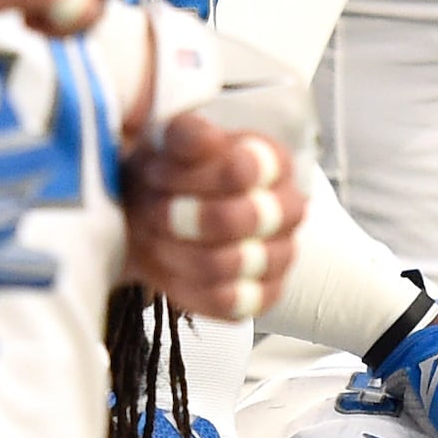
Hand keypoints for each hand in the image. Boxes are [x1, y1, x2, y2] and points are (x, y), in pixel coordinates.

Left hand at [123, 109, 299, 318]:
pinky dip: (190, 287)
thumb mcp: (167, 143)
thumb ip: (187, 134)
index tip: (158, 171)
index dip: (192, 175)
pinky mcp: (262, 295)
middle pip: (237, 219)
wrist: (155, 218)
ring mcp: (279, 255)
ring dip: (176, 250)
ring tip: (155, 238)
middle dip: (179, 215)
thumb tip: (205, 138)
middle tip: (151, 208)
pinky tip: (171, 268)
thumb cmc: (169, 175)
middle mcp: (286, 208)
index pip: (243, 170)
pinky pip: (229, 303)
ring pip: (228, 264)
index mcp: (271, 161)